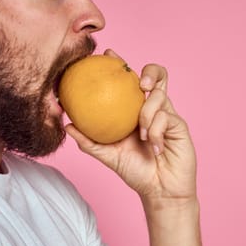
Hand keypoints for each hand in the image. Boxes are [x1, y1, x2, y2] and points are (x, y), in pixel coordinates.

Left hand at [65, 49, 196, 204]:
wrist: (160, 191)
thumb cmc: (137, 172)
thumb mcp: (109, 156)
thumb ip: (89, 141)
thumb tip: (67, 125)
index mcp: (136, 111)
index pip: (129, 82)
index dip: (121, 64)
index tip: (108, 53)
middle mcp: (153, 108)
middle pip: (157, 77)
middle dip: (150, 72)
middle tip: (139, 83)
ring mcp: (168, 115)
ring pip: (159, 96)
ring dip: (147, 114)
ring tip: (141, 134)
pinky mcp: (179, 125)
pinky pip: (165, 117)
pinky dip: (155, 132)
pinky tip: (154, 147)